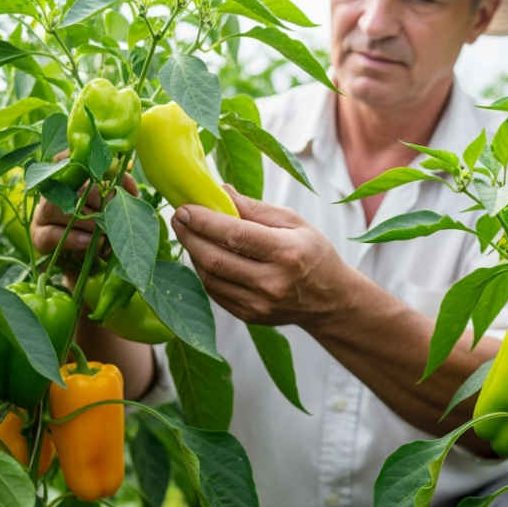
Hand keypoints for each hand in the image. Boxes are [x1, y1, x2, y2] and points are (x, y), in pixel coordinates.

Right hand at [29, 150, 138, 270]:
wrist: (91, 264)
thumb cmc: (105, 230)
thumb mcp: (119, 210)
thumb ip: (124, 193)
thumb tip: (123, 177)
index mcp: (69, 181)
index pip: (62, 159)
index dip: (72, 156)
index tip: (93, 161)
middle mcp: (51, 192)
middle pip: (64, 184)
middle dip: (92, 197)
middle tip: (111, 211)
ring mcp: (42, 214)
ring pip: (55, 208)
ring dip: (84, 221)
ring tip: (103, 234)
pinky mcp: (39, 237)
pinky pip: (50, 234)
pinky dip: (72, 238)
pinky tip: (88, 243)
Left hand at [172, 187, 356, 328]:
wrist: (330, 301)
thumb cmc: (312, 254)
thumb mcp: (294, 222)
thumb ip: (254, 208)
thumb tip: (220, 190)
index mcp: (286, 252)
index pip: (235, 235)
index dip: (204, 221)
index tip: (184, 207)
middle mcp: (272, 282)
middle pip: (215, 259)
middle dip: (189, 236)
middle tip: (178, 218)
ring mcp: (259, 304)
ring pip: (210, 277)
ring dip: (192, 253)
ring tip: (188, 234)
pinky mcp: (249, 316)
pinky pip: (214, 292)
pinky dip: (203, 271)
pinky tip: (202, 254)